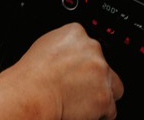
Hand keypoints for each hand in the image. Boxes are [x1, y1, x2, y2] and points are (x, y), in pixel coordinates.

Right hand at [0, 23, 122, 119]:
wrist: (31, 93)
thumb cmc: (31, 74)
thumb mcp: (44, 45)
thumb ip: (63, 45)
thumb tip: (68, 53)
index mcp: (76, 33)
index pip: (90, 44)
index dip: (85, 60)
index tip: (79, 69)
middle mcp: (93, 49)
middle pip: (103, 64)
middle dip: (95, 77)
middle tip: (78, 87)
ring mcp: (101, 72)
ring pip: (112, 86)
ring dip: (101, 94)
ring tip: (82, 101)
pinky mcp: (105, 96)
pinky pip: (110, 108)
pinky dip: (100, 112)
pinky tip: (83, 110)